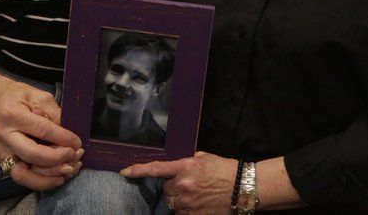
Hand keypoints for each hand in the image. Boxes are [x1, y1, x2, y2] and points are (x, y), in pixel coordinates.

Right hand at [0, 79, 82, 189]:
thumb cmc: (19, 96)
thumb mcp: (40, 95)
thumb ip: (55, 114)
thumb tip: (69, 135)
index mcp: (13, 115)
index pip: (42, 130)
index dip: (63, 138)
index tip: (78, 142)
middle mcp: (4, 136)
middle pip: (32, 155)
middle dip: (57, 160)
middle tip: (75, 156)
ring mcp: (1, 151)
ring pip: (24, 175)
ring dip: (50, 177)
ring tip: (70, 170)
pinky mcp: (1, 162)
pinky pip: (22, 177)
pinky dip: (41, 181)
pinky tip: (58, 177)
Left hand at [121, 152, 236, 213]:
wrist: (243, 188)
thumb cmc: (225, 170)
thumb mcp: (204, 158)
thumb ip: (187, 162)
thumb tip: (175, 167)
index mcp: (185, 167)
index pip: (156, 169)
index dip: (138, 170)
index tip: (124, 172)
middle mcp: (184, 185)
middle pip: (166, 189)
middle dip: (174, 187)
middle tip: (190, 184)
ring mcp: (188, 203)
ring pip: (173, 203)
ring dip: (180, 200)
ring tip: (198, 195)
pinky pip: (182, 213)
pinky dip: (187, 210)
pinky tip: (200, 204)